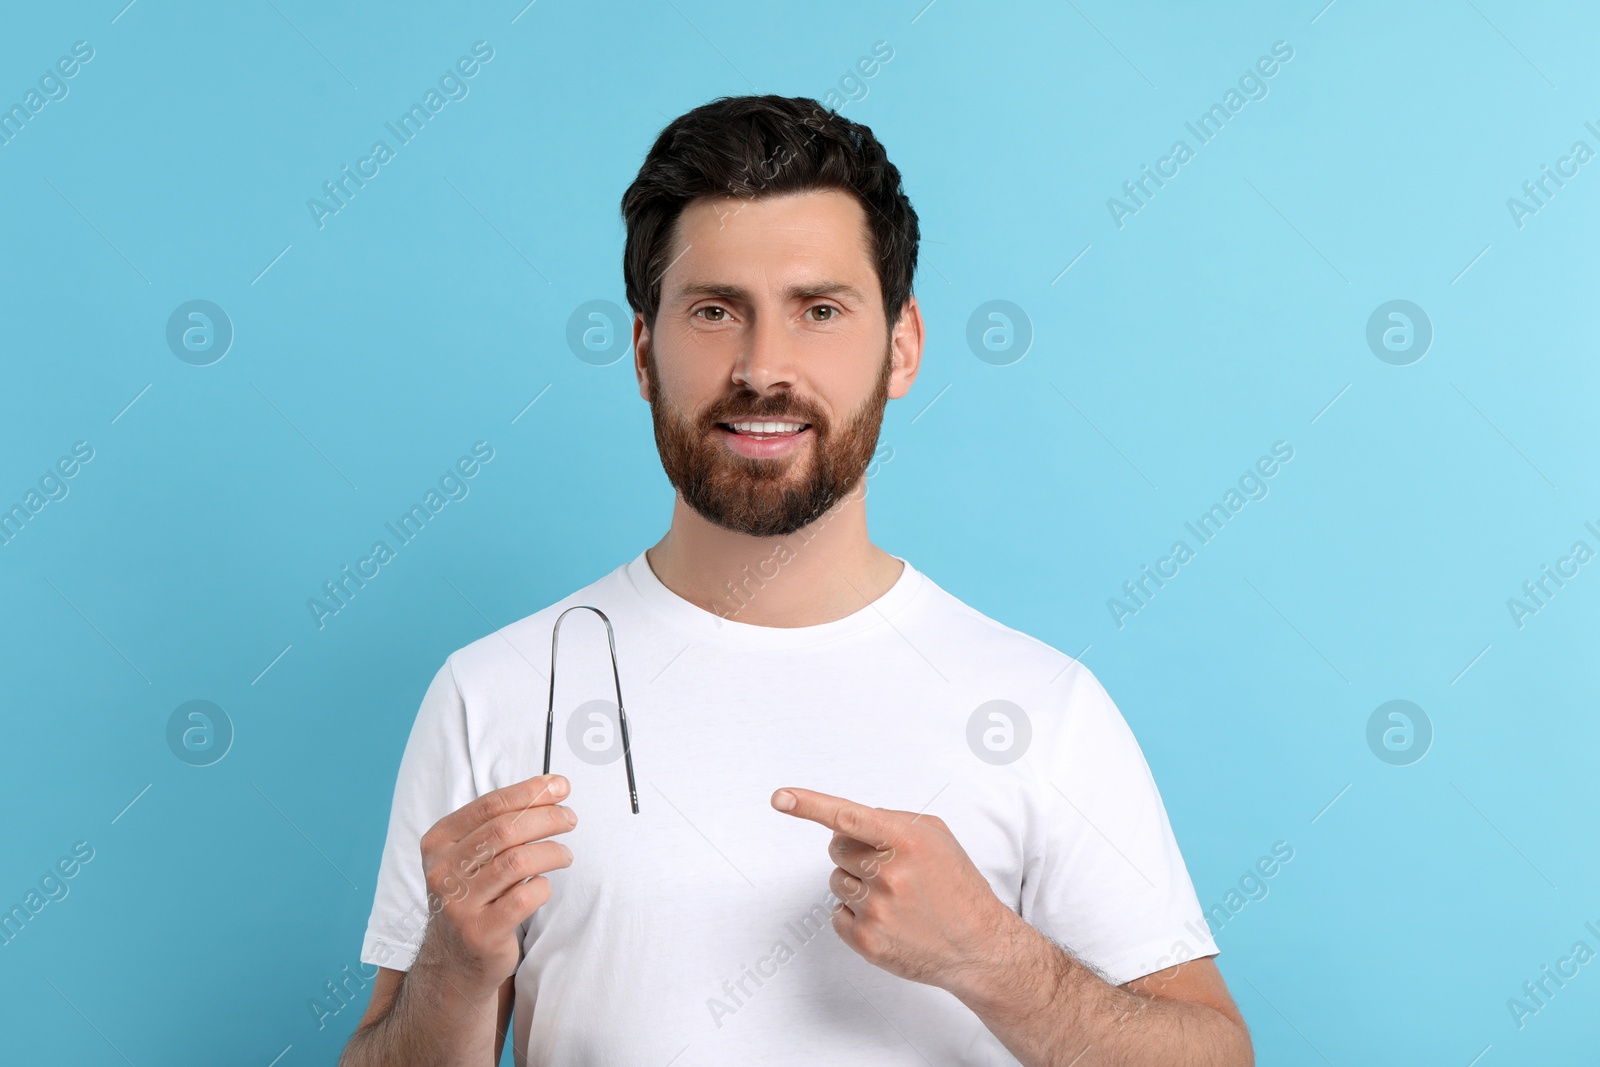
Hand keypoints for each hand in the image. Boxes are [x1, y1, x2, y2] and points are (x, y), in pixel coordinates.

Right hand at [413, 774, 577, 998]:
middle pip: (506, 829)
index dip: (530, 792)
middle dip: (547, 818)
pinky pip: (525, 897)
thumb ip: (502, 822)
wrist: (455, 960)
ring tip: (565, 855)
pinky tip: (544, 887)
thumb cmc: (474, 895)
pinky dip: (543, 887)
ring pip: (518, 861)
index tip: (561, 786)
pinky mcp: (480, 933)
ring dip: (551, 852)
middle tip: (570, 819)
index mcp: (438, 842)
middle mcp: (442, 871)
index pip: (490, 805)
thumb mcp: (471, 855)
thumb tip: (553, 786)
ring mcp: (458, 904)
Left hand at [771, 787, 1019, 997]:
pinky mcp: (866, 940)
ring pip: (836, 881)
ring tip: (894, 897)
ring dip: (856, 884)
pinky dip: (855, 914)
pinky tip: (887, 919)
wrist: (978, 946)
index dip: (809, 804)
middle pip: (837, 849)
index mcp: (906, 840)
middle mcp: (888, 873)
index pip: (848, 816)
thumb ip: (893, 820)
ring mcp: (876, 909)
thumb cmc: (956, 886)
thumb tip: (849, 821)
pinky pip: (837, 914)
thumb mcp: (936, 837)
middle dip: (854, 853)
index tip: (780, 797)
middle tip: (886, 868)